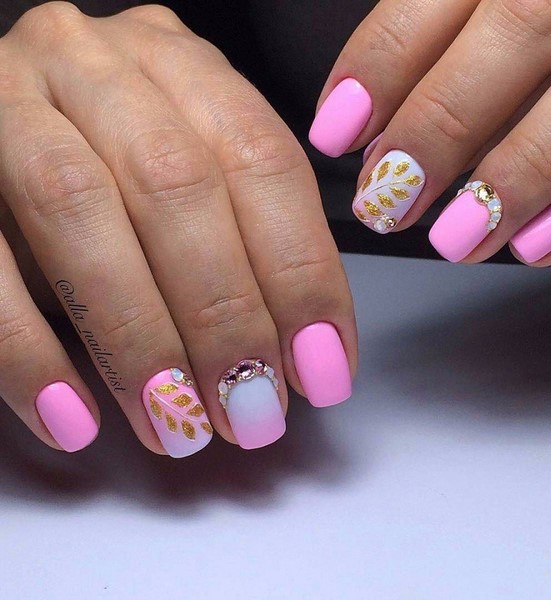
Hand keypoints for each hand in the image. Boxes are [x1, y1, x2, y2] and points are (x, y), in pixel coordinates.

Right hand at [0, 2, 355, 455]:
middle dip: (224, 317)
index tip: (322, 367)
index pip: (265, 162)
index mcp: (182, 67)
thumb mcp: (194, 181)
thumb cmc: (119, 163)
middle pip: (179, 186)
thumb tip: (306, 352)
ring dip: (137, 340)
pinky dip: (28, 352)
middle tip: (251, 410)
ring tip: (177, 426)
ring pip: (79, 211)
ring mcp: (8, 100)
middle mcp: (98, 65)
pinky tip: (73, 419)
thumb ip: (248, 242)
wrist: (5, 125)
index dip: (302, 274)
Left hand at [311, 0, 550, 265]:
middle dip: (438, 132)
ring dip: (513, 181)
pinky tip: (535, 244)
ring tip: (456, 240)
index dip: (378, 68)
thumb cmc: (543, 5)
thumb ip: (439, 34)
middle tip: (386, 203)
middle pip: (515, 35)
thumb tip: (373, 121)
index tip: (335, 132)